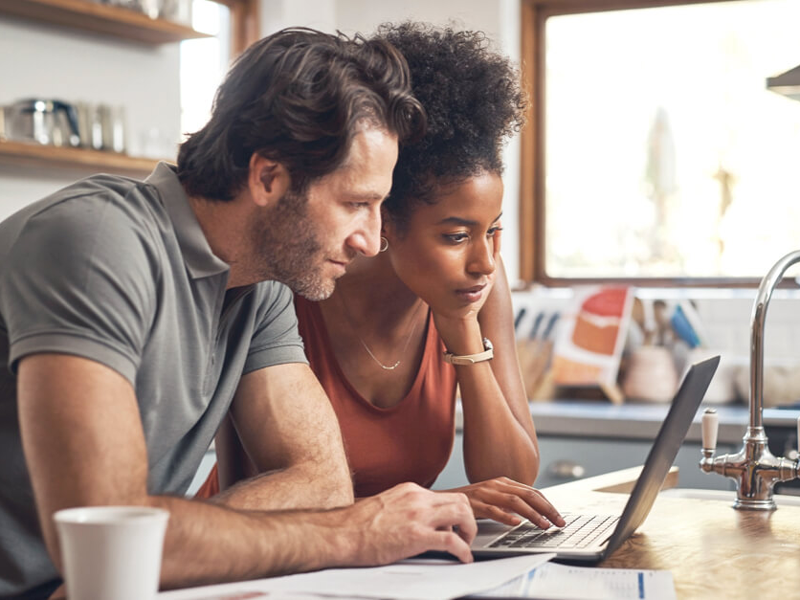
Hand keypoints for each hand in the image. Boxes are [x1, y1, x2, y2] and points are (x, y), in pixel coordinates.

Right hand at [345, 482, 476, 563]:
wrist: (340, 533)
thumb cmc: (356, 525)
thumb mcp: (387, 505)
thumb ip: (406, 508)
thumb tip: (419, 521)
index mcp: (410, 490)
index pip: (446, 495)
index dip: (455, 512)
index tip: (456, 525)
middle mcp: (417, 498)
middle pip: (460, 500)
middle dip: (469, 519)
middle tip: (466, 535)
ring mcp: (418, 516)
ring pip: (462, 513)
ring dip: (470, 531)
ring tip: (466, 545)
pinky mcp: (416, 536)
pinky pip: (452, 541)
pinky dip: (463, 550)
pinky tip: (463, 558)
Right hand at [446, 477, 565, 528]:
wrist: (444, 500)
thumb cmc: (470, 501)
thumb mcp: (493, 497)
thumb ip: (509, 502)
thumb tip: (532, 512)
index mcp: (503, 482)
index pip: (532, 492)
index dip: (548, 504)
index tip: (559, 517)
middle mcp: (496, 485)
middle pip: (528, 495)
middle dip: (547, 509)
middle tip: (558, 523)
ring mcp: (486, 493)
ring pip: (515, 502)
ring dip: (533, 515)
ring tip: (543, 525)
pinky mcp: (475, 504)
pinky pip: (493, 510)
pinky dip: (506, 516)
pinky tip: (516, 524)